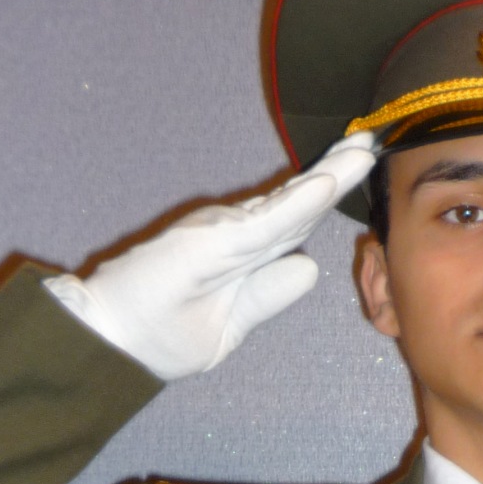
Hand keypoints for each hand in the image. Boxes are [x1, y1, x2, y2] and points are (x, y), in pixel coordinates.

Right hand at [43, 133, 376, 379]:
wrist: (110, 341)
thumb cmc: (160, 334)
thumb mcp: (230, 326)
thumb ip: (267, 296)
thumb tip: (308, 271)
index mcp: (244, 254)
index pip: (299, 222)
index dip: (330, 198)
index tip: (362, 172)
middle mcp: (238, 234)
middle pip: (300, 202)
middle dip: (339, 172)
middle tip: (371, 141)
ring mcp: (225, 232)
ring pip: (290, 202)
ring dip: (329, 174)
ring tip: (363, 147)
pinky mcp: (212, 242)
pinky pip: (266, 221)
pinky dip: (299, 202)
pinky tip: (328, 182)